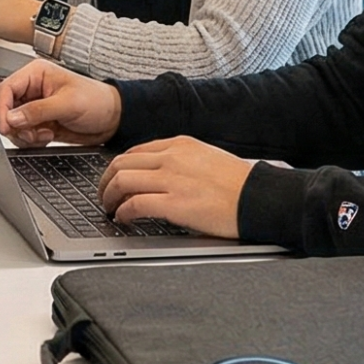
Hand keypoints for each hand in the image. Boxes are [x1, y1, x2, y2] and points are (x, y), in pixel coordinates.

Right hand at [0, 59, 121, 147]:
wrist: (113, 120)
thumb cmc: (97, 101)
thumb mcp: (68, 104)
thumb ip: (37, 111)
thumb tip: (12, 118)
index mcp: (35, 74)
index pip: (5, 89)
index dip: (1, 109)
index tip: (6, 127)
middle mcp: (31, 90)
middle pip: (5, 109)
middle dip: (16, 126)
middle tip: (32, 133)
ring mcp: (34, 108)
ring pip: (12, 125)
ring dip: (25, 135)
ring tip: (45, 133)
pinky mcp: (38, 123)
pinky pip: (22, 135)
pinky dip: (31, 140)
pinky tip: (48, 136)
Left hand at [98, 138, 252, 237]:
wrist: (260, 198)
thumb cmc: (239, 185)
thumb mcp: (207, 158)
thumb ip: (181, 162)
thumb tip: (159, 174)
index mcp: (180, 144)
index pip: (134, 152)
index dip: (118, 167)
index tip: (114, 179)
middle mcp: (172, 157)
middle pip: (121, 164)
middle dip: (105, 181)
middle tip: (103, 195)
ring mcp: (172, 180)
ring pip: (121, 181)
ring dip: (109, 196)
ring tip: (109, 208)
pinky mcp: (175, 204)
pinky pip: (135, 204)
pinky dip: (122, 212)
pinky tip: (123, 218)